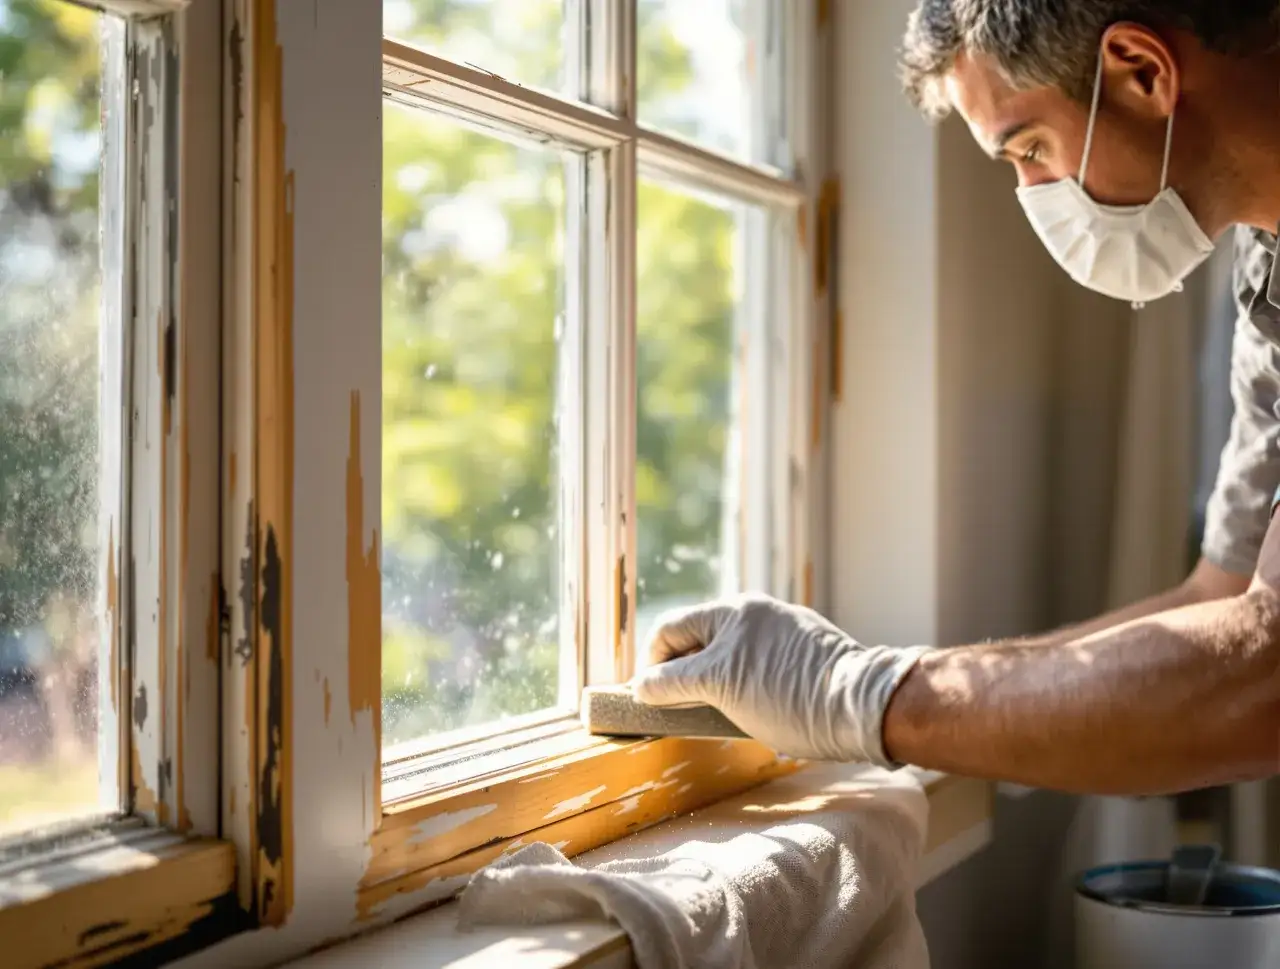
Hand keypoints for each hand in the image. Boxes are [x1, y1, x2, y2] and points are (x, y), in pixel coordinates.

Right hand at [631, 593, 929, 764]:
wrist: (860, 706)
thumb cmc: (786, 694)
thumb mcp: (719, 686)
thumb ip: (674, 681)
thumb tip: (641, 685)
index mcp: (731, 611)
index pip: (669, 629)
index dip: (650, 664)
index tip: (648, 700)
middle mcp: (756, 613)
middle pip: (698, 640)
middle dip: (681, 674)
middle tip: (676, 710)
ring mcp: (782, 632)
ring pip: (728, 656)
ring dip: (711, 683)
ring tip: (712, 715)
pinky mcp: (803, 653)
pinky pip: (757, 665)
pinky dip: (742, 685)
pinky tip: (750, 710)